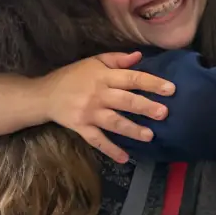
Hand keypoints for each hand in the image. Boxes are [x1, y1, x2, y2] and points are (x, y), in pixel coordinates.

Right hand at [42, 52, 175, 163]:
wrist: (44, 95)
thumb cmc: (72, 76)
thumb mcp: (93, 62)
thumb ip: (117, 60)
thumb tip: (139, 56)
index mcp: (103, 76)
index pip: (132, 78)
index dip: (152, 83)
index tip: (171, 89)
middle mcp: (98, 94)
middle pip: (125, 101)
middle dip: (145, 107)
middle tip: (164, 113)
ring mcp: (89, 112)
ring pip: (114, 122)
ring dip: (132, 129)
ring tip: (150, 136)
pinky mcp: (81, 127)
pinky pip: (97, 140)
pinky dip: (111, 150)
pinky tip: (125, 158)